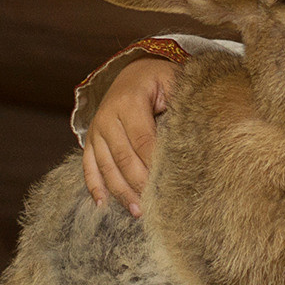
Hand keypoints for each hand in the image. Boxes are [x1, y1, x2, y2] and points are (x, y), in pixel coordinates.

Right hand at [82, 58, 177, 213]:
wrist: (132, 71)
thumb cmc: (159, 81)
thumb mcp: (173, 83)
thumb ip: (182, 105)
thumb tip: (196, 135)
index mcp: (129, 102)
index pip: (143, 140)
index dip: (155, 165)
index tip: (169, 186)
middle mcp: (107, 117)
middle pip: (124, 158)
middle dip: (140, 184)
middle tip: (156, 206)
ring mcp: (96, 130)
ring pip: (107, 167)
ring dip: (121, 192)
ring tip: (138, 212)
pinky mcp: (90, 140)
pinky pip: (88, 167)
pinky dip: (94, 187)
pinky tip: (103, 205)